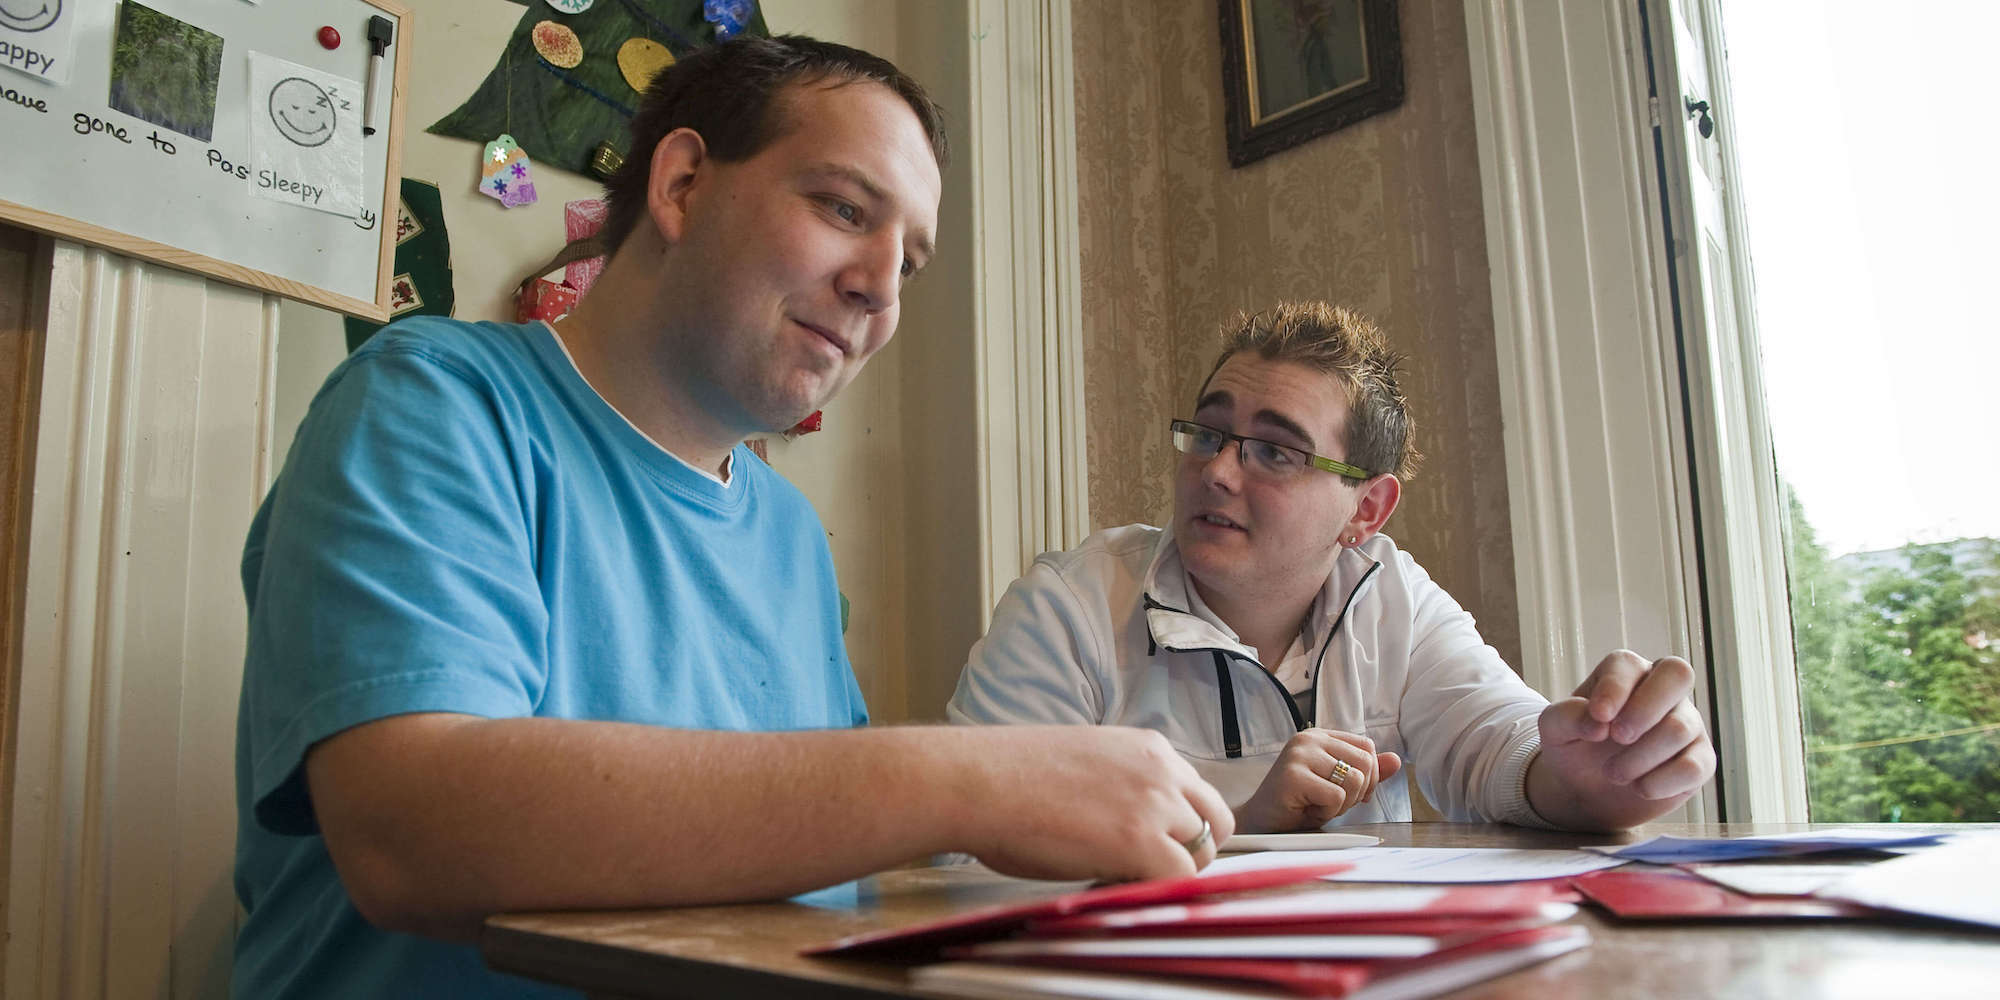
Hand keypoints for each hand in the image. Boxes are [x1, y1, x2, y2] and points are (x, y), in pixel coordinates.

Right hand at [951, 726, 1234, 882]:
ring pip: (1202, 852)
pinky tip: (1124, 889)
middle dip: (1195, 848)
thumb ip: (1120, 784)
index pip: (1194, 791)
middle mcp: (1161, 770)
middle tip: (1159, 870)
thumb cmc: (1008, 775)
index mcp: (1147, 747)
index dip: (1181, 823)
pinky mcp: (1141, 841)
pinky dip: (1161, 891)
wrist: (980, 781)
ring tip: (1134, 882)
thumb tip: (1123, 821)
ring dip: (1174, 872)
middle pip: (1214, 819)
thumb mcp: (1085, 761)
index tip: (1158, 843)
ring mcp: (1155, 804)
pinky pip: (1180, 878)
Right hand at [1235, 729, 1401, 833]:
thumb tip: (1397, 760)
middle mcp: (1309, 739)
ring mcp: (1299, 755)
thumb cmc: (1300, 805)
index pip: (1367, 747)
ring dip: (1342, 804)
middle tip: (1331, 803)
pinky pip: (1336, 797)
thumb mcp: (1339, 786)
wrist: (1263, 824)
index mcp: (1320, 736)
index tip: (1348, 793)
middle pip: (1366, 763)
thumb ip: (1366, 773)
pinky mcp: (1293, 776)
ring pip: (1354, 780)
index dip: (1369, 776)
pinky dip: (1327, 812)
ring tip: (1317, 805)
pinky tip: (1307, 811)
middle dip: (1357, 792)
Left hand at [1530, 651, 1715, 830]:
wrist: (1586, 790)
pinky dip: (1663, 781)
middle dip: (1645, 709)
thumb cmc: (1573, 747)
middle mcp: (1663, 690)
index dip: (1615, 689)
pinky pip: (1695, 767)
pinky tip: (1640, 787)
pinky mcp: (1699, 760)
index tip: (1598, 717)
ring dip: (1640, 757)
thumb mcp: (1554, 729)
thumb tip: (1598, 723)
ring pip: (1679, 728)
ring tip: (1613, 773)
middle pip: (1678, 674)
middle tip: (1618, 737)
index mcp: (1626, 673)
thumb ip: (1566, 716)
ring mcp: (1687, 723)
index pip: (1630, 666)